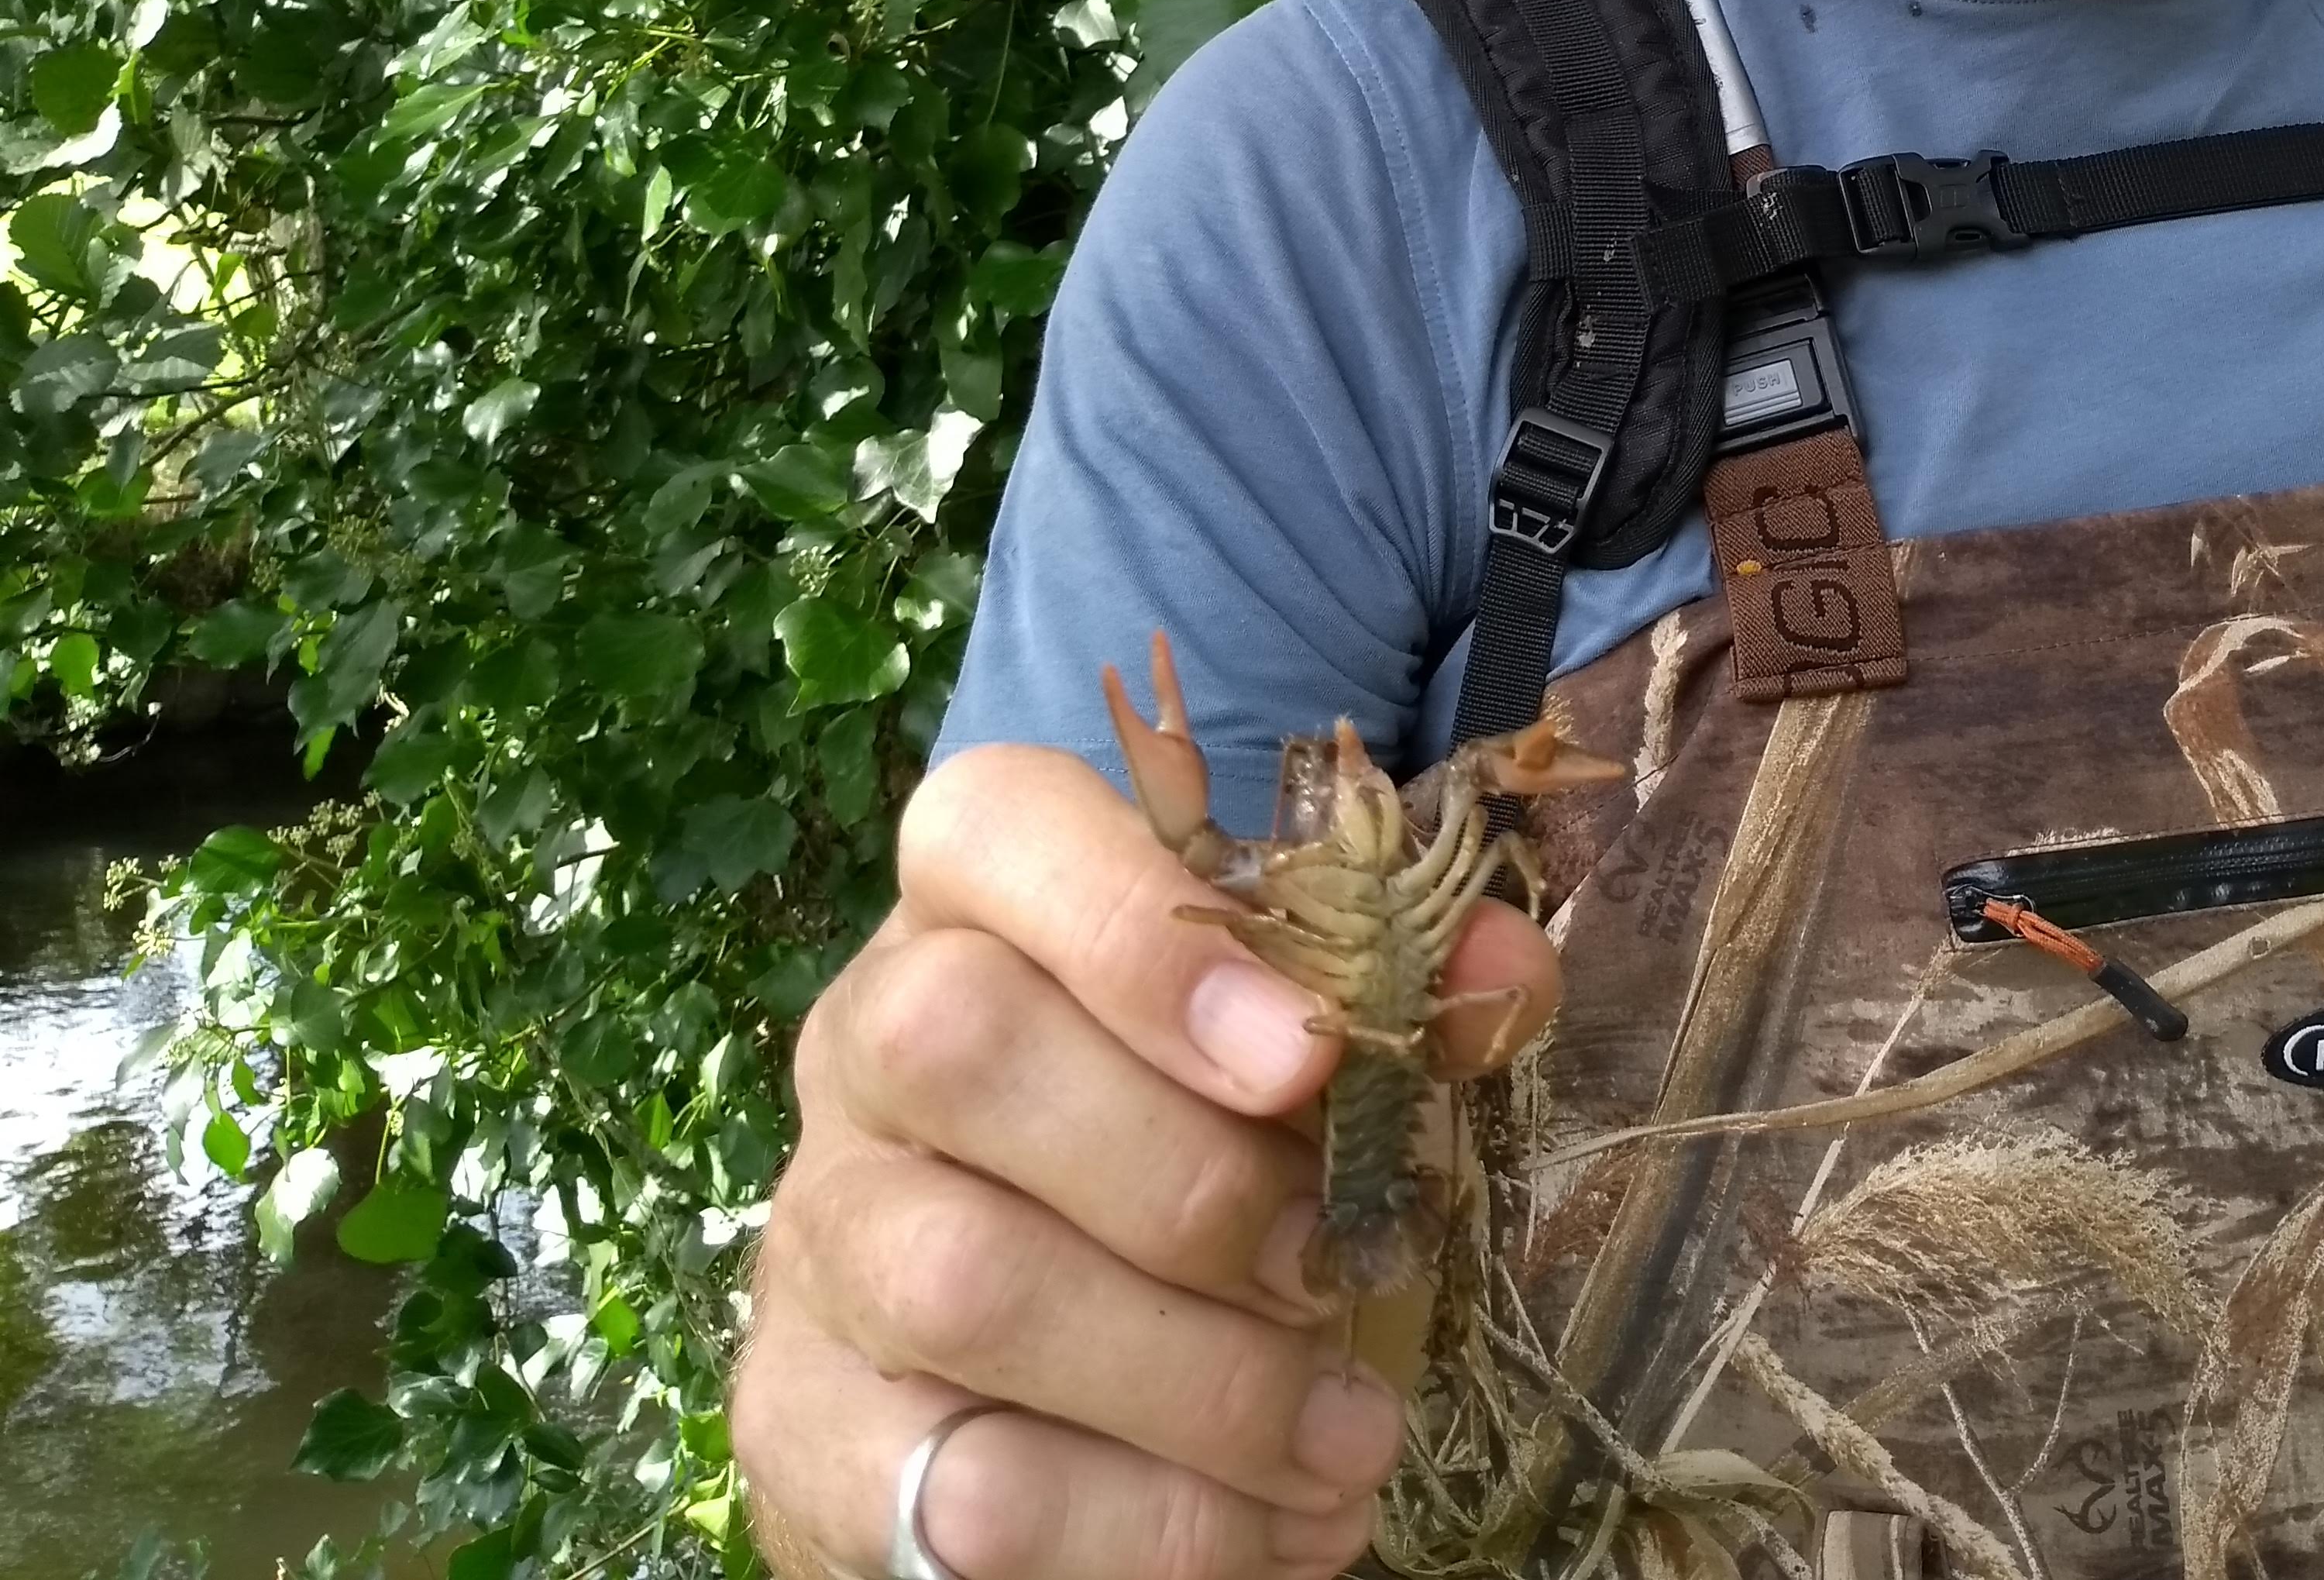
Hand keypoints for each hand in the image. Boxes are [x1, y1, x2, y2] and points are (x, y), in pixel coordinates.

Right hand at [734, 741, 1558, 1579]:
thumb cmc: (1198, 1142)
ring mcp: (822, 1235)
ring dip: (1199, 1384)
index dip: (1139, 923)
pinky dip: (1146, 1527)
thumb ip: (1397, 989)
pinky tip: (1268, 1537)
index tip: (1303, 1055)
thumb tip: (1508, 973)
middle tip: (1344, 1270)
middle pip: (958, 1044)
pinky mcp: (805, 1426)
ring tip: (1349, 1446)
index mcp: (978, 906)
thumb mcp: (1299, 1047)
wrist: (1039, 1367)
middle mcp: (865, 1043)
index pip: (992, 826)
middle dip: (1188, 1176)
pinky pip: (959, 1487)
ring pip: (965, 1281)